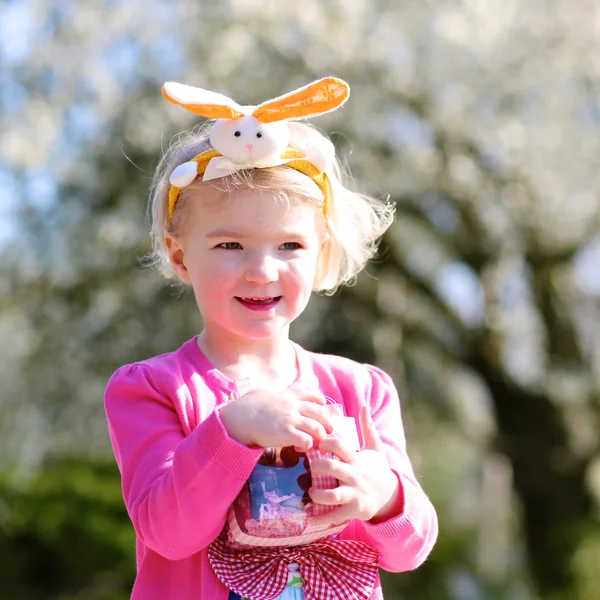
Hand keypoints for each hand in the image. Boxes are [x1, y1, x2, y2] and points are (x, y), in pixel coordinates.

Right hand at [219, 384, 333, 451]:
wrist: (237, 417)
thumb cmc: (246, 406)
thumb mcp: (264, 393)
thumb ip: (275, 395)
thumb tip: (275, 395)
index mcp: (288, 395)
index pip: (311, 394)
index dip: (320, 401)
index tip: (322, 406)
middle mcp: (293, 406)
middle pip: (320, 413)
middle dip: (327, 423)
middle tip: (326, 431)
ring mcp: (291, 419)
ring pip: (318, 428)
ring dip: (319, 437)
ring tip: (315, 443)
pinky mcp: (287, 434)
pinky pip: (307, 441)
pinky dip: (308, 446)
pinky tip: (301, 448)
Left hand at [308, 405, 401, 524]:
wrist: (390, 495)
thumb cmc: (376, 468)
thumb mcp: (375, 448)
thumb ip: (367, 427)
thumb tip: (364, 405)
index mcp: (356, 459)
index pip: (340, 447)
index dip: (327, 443)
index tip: (318, 443)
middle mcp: (354, 476)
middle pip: (333, 469)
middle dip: (318, 467)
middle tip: (309, 467)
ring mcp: (354, 494)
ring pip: (334, 495)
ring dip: (318, 494)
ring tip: (310, 491)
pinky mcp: (354, 511)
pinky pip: (335, 516)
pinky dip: (321, 518)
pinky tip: (309, 517)